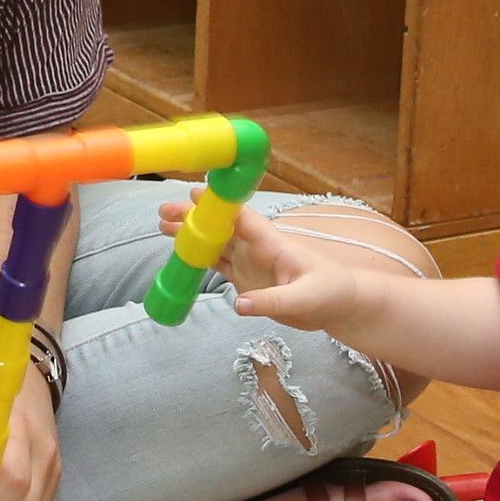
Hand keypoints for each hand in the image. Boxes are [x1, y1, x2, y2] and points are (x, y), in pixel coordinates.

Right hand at [158, 195, 362, 334]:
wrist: (338, 306)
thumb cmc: (329, 293)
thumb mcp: (304, 299)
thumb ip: (271, 301)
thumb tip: (238, 306)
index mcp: (272, 243)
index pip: (241, 218)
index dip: (218, 205)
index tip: (193, 194)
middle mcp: (256, 248)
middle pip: (219, 227)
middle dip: (192, 217)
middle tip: (163, 211)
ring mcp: (249, 262)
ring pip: (214, 243)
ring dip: (190, 235)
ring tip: (161, 226)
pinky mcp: (246, 279)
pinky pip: (217, 265)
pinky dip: (198, 258)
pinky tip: (179, 255)